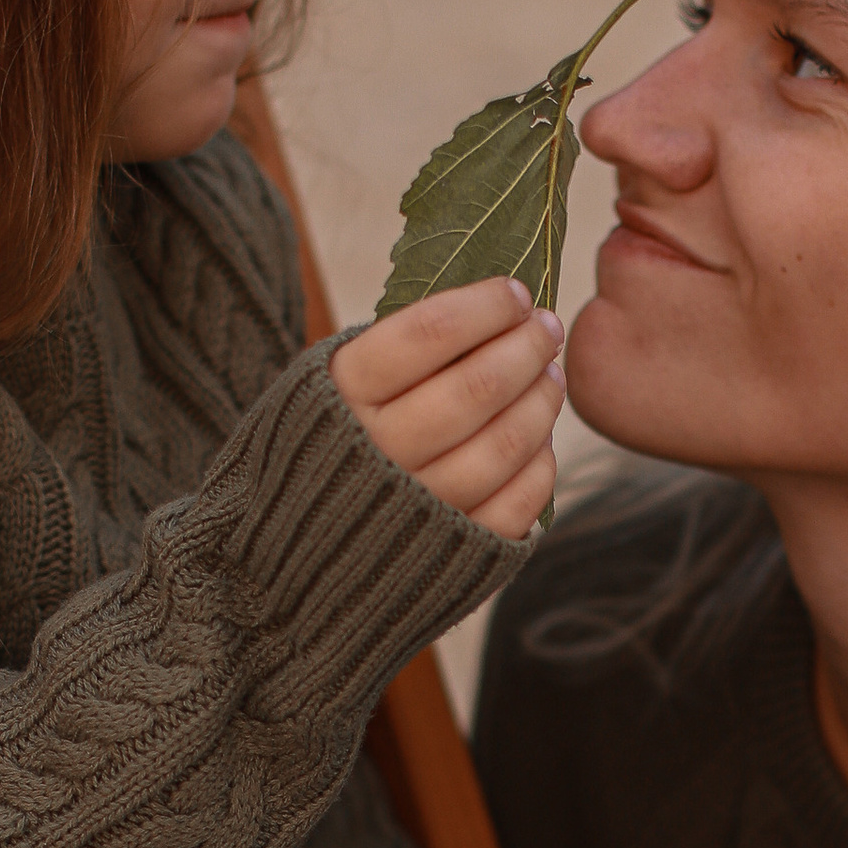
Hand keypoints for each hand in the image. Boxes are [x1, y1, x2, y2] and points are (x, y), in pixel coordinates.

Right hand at [329, 280, 563, 541]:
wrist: (297, 543)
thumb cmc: (337, 436)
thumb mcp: (340, 380)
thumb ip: (402, 346)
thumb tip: (498, 307)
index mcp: (344, 394)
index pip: (429, 333)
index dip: (485, 307)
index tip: (515, 294)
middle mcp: (376, 451)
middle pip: (476, 387)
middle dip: (526, 347)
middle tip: (547, 326)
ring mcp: (416, 508)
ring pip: (504, 445)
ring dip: (541, 401)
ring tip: (550, 376)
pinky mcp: (450, 553)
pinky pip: (516, 505)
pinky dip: (539, 466)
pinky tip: (539, 439)